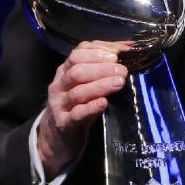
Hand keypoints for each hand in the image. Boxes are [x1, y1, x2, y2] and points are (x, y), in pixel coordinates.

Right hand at [37, 40, 131, 179]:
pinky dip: (91, 107)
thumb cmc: (77, 105)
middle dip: (101, 68)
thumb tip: (127, 48)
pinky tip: (104, 103)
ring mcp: (60, 105)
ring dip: (100, 86)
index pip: (77, 55)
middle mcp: (59, 85)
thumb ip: (101, 67)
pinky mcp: (64, 124)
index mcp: (65, 71)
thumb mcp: (85, 84)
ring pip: (78, 92)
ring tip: (119, 83)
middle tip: (122, 70)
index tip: (117, 53)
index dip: (97, 52)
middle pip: (77, 72)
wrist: (57, 136)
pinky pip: (77, 114)